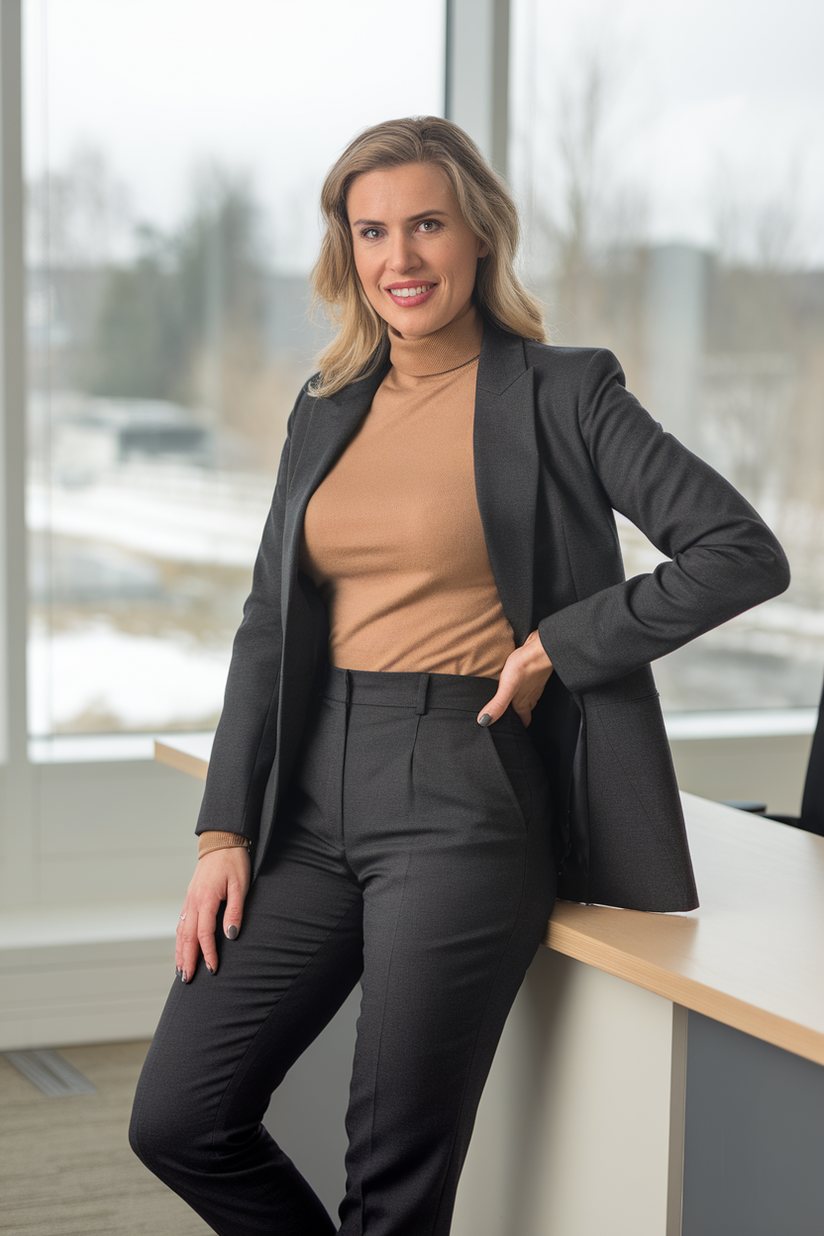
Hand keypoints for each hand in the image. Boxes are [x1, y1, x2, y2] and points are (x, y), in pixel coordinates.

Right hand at [175, 847, 250, 981]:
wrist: (222, 841)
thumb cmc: (234, 862)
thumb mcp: (240, 886)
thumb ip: (234, 911)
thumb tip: (230, 936)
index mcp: (205, 899)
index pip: (204, 934)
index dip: (208, 954)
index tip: (213, 969)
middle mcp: (193, 901)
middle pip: (187, 937)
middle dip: (187, 960)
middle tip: (187, 980)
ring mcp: (189, 899)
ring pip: (181, 931)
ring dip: (180, 952)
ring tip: (180, 971)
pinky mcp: (190, 897)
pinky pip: (181, 922)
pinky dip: (179, 939)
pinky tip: (181, 947)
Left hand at [477, 630, 553, 728]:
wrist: (541, 647)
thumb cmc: (526, 665)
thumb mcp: (507, 687)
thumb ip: (497, 705)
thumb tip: (484, 721)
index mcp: (523, 701)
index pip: (523, 719)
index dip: (519, 727)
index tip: (514, 733)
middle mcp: (530, 694)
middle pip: (526, 708)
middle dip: (520, 715)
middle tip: (513, 718)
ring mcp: (534, 683)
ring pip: (529, 696)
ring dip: (522, 700)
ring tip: (513, 700)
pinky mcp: (535, 670)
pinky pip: (530, 682)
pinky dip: (525, 685)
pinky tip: (518, 680)